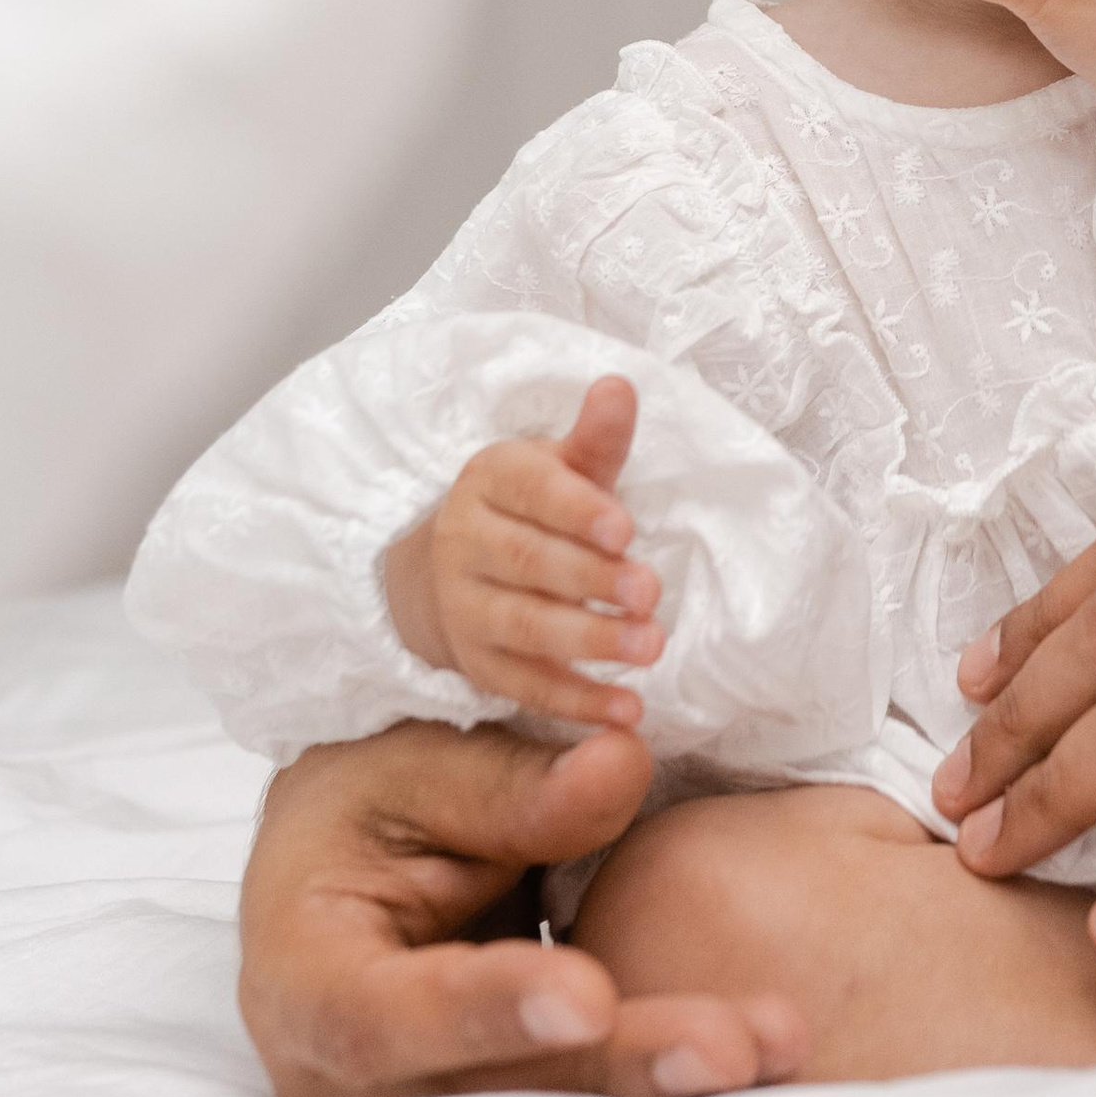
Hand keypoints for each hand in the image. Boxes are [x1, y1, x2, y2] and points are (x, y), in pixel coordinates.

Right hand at [237, 719, 806, 1096]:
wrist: (364, 858)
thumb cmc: (371, 802)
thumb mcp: (414, 765)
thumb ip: (508, 782)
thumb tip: (620, 767)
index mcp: (304, 980)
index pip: (381, 1018)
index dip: (484, 1014)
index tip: (587, 993)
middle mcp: (354, 1080)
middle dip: (614, 1071)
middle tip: (730, 1048)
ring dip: (666, 1087)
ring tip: (776, 1049)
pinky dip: (672, 1083)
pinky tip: (770, 1060)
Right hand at [384, 374, 665, 728]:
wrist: (443, 573)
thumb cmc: (529, 509)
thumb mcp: (558, 466)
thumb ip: (595, 439)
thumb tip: (620, 386)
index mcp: (489, 481)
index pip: (530, 490)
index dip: (577, 510)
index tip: (625, 528)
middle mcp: (466, 541)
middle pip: (528, 562)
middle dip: (592, 579)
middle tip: (651, 594)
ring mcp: (465, 607)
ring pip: (525, 625)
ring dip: (589, 640)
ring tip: (650, 647)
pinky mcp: (478, 664)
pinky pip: (526, 686)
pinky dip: (576, 701)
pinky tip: (626, 710)